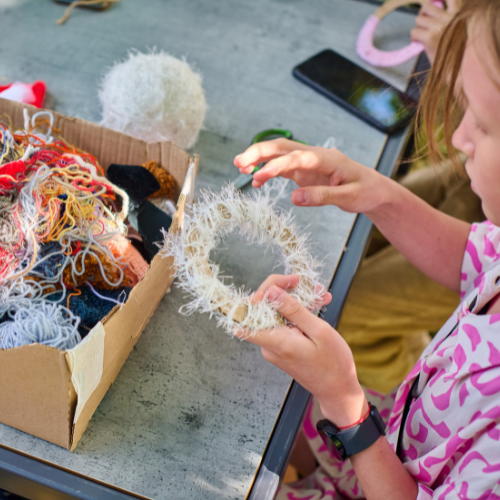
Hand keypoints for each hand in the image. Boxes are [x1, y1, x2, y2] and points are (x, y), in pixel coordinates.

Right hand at [234, 138, 387, 213]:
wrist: (375, 190)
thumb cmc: (366, 192)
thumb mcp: (349, 198)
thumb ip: (322, 196)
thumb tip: (294, 198)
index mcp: (327, 158)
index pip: (297, 158)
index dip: (277, 165)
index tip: (260, 176)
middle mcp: (315, 156)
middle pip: (283, 148)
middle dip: (259, 152)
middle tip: (238, 162)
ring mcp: (309, 163)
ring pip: (280, 155)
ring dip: (260, 159)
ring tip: (241, 168)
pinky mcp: (306, 171)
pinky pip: (283, 167)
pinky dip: (269, 171)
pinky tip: (257, 180)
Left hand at [238, 274, 367, 426]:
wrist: (338, 390)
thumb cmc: (333, 364)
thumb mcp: (319, 331)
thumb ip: (294, 310)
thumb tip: (271, 291)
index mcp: (276, 342)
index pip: (246, 316)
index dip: (258, 294)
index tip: (281, 285)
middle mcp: (269, 344)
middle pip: (263, 309)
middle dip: (283, 290)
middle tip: (304, 282)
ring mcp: (274, 345)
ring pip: (277, 313)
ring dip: (295, 300)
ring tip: (319, 294)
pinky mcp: (281, 346)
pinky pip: (284, 323)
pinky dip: (298, 312)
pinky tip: (316, 305)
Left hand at [411, 0, 461, 64]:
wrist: (465, 69)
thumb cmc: (465, 54)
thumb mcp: (464, 31)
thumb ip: (453, 22)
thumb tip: (436, 19)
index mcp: (462, 13)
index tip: (435, 2)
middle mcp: (451, 17)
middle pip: (429, 6)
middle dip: (423, 13)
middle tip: (423, 23)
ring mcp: (440, 26)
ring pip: (419, 18)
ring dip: (418, 26)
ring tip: (421, 35)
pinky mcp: (431, 38)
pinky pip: (415, 31)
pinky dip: (414, 37)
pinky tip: (417, 43)